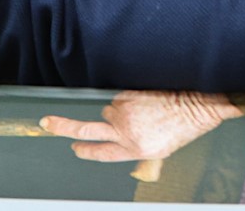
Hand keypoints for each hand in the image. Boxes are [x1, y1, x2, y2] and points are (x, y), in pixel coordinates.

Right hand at [39, 90, 244, 170]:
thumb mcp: (162, 148)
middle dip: (63, 127)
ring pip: (110, 110)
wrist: (198, 103)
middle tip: (46, 123)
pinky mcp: (131, 93)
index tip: (74, 147)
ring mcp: (126, 110)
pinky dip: (129, 98)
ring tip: (143, 110)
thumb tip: (124, 145)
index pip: (101, 152)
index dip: (86, 151)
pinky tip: (145, 101)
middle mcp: (125, 131)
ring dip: (120, 110)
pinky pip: (122, 96)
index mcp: (133, 148)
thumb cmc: (184, 125)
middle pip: (85, 130)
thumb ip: (138, 147)